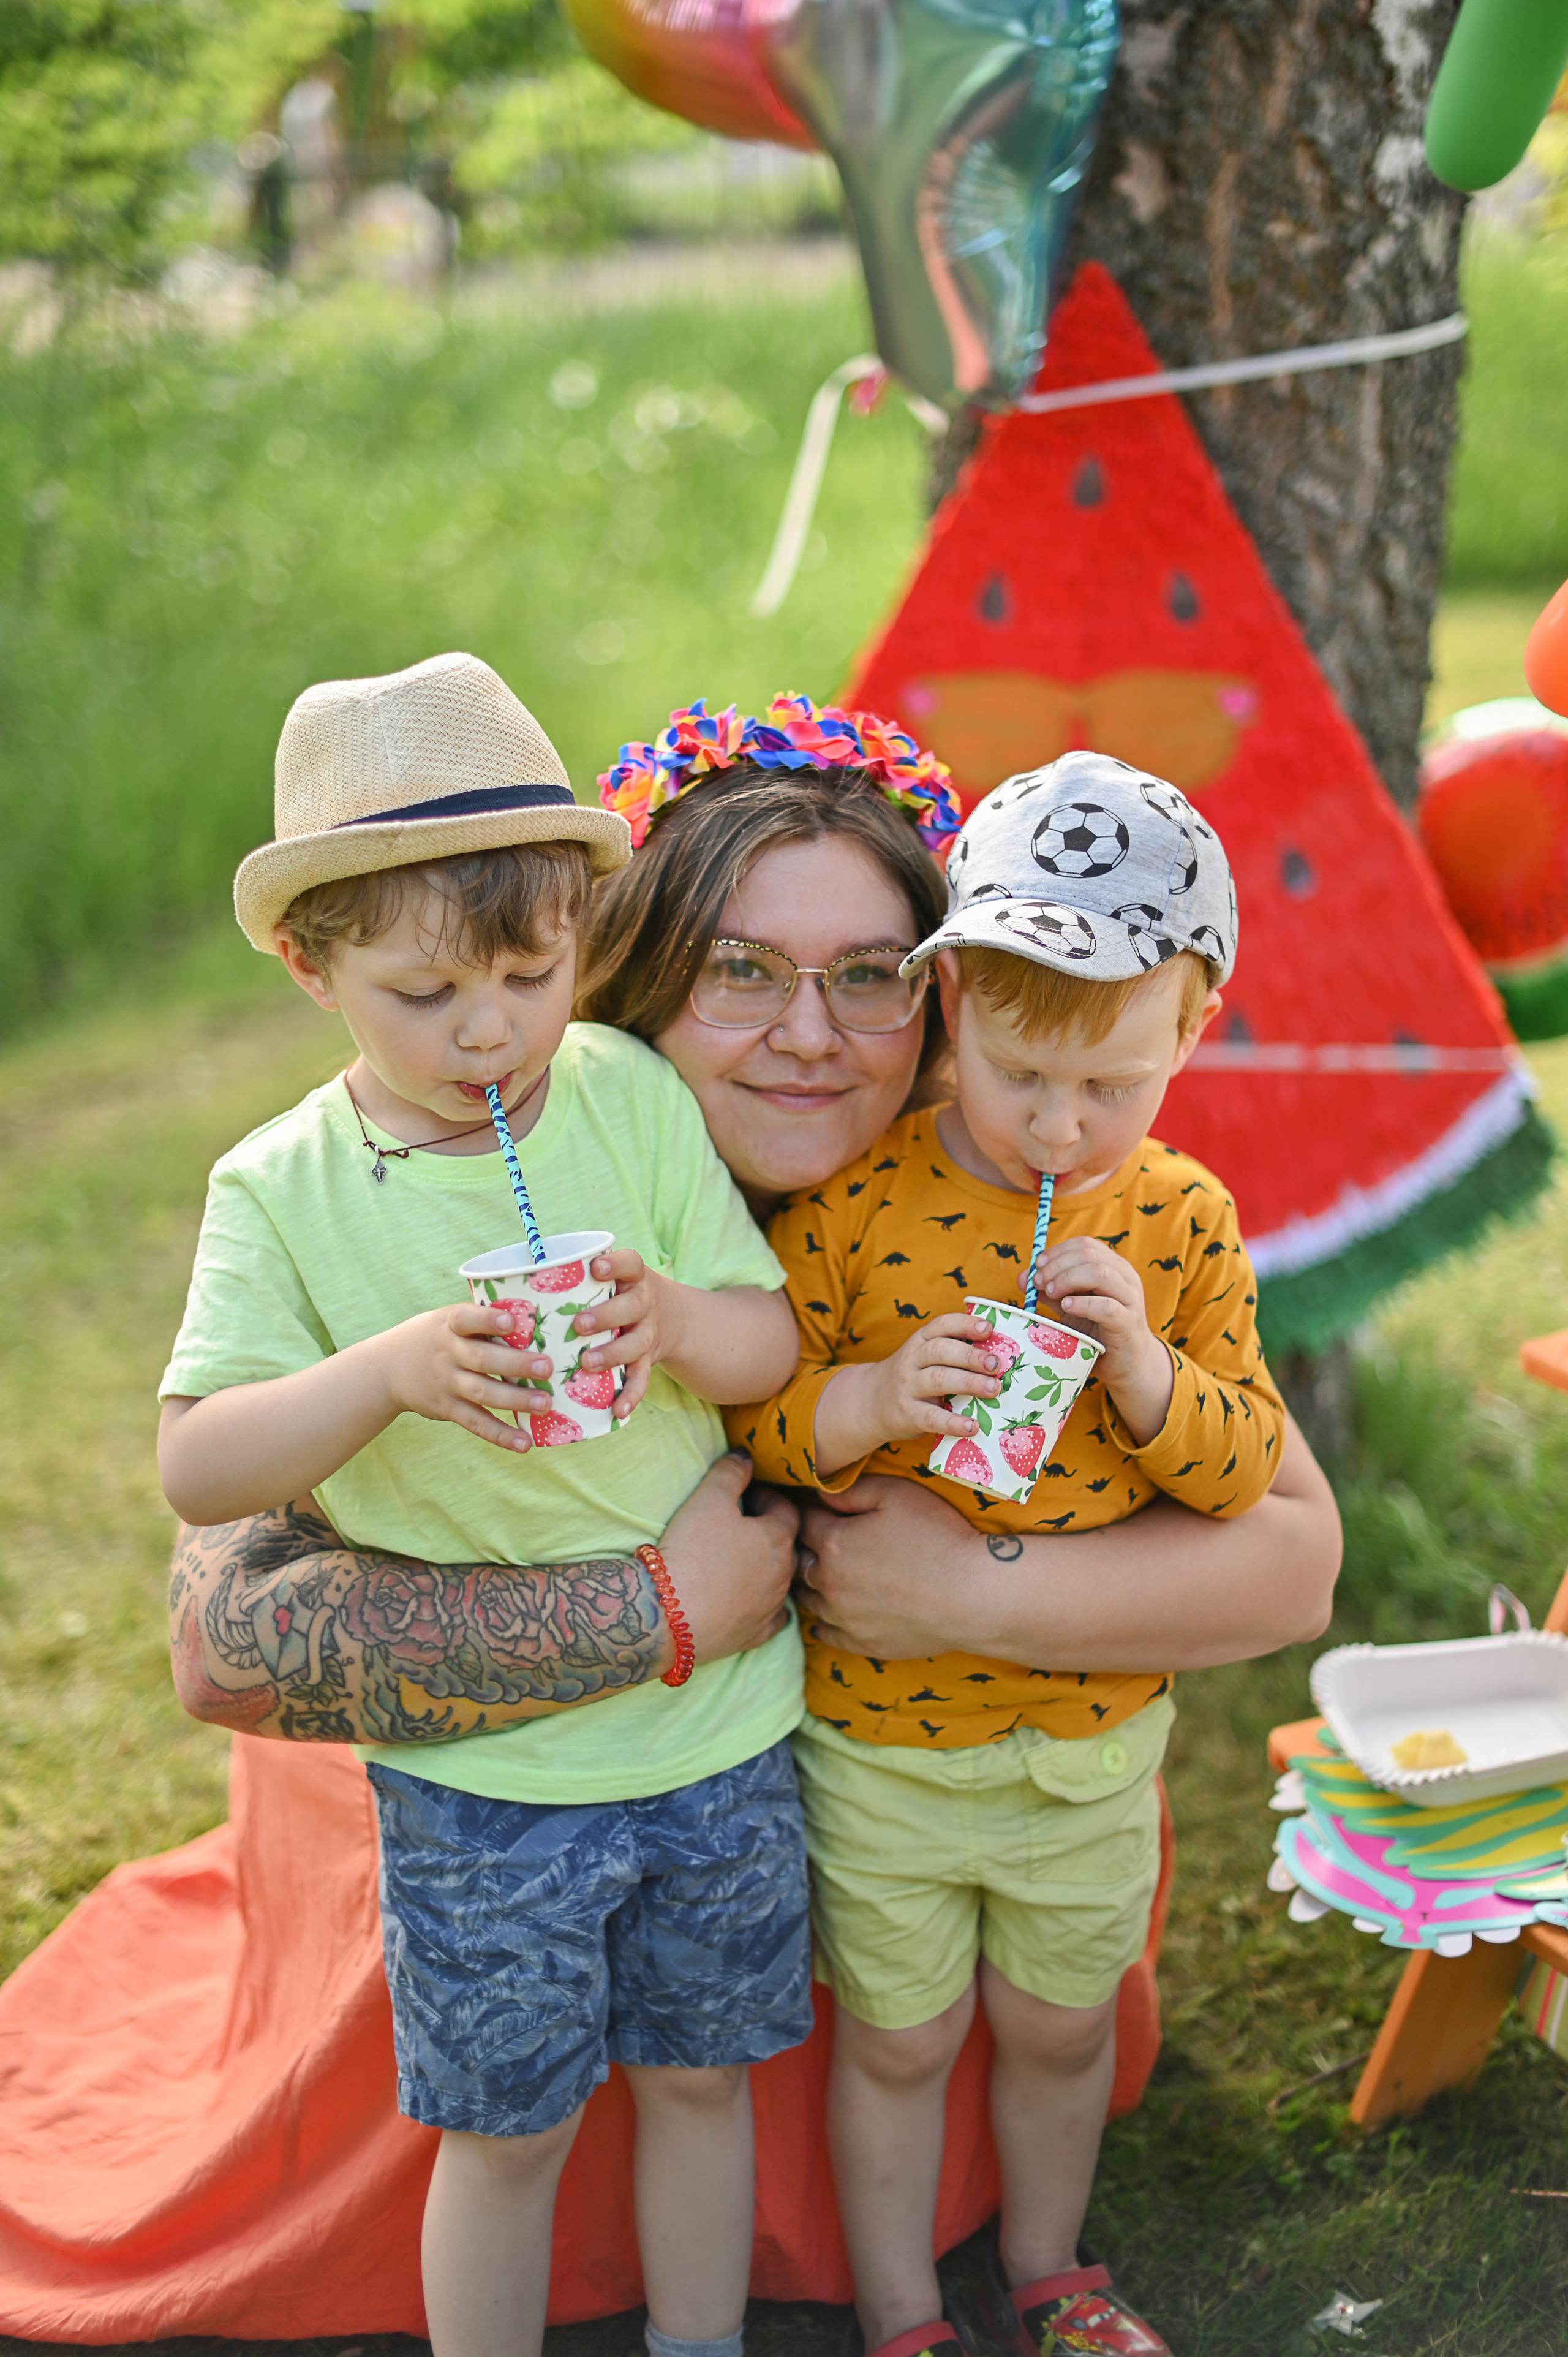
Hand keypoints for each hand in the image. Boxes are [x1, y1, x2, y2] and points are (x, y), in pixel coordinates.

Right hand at [381, 1301, 554, 1451]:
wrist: (388, 1368)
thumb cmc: (436, 1337)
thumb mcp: (448, 1320)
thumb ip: (481, 1324)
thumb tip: (534, 1328)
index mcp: (449, 1324)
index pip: (466, 1318)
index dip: (488, 1320)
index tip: (511, 1321)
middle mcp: (447, 1353)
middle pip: (483, 1359)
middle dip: (516, 1364)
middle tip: (546, 1368)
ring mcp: (446, 1383)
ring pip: (483, 1392)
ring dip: (515, 1400)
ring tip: (544, 1403)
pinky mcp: (447, 1408)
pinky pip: (476, 1423)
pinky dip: (500, 1434)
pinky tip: (524, 1443)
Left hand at [570, 1247, 683, 1417]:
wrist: (670, 1317)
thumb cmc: (619, 1293)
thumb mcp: (610, 1278)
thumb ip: (574, 1278)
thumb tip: (507, 1279)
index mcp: (632, 1278)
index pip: (631, 1263)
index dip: (616, 1264)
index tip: (597, 1267)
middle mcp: (644, 1303)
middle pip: (632, 1306)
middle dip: (606, 1316)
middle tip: (579, 1324)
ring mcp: (648, 1333)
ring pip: (636, 1344)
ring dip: (612, 1354)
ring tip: (587, 1363)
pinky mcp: (648, 1360)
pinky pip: (642, 1379)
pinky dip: (631, 1396)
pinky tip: (617, 1411)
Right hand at [659, 1452, 798, 1662]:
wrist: (668, 1615)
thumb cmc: (691, 1551)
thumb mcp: (708, 1498)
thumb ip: (731, 1472)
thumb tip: (746, 1457)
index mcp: (777, 1538)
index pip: (787, 1509)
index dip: (769, 1497)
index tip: (750, 1492)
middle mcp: (783, 1574)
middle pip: (786, 1545)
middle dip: (770, 1530)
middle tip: (745, 1521)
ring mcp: (771, 1607)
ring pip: (781, 1581)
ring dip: (767, 1566)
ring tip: (743, 1557)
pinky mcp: (755, 1634)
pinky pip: (773, 1618)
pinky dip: (768, 1607)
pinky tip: (759, 1602)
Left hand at [796, 1475, 983, 1658]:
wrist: (973, 1595)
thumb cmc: (938, 1537)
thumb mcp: (896, 1494)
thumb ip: (851, 1491)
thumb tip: (819, 1494)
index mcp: (834, 1543)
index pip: (804, 1522)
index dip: (808, 1511)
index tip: (814, 1508)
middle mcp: (830, 1583)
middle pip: (801, 1562)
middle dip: (806, 1548)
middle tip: (816, 1539)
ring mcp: (844, 1618)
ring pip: (809, 1599)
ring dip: (812, 1584)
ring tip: (821, 1574)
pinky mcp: (861, 1643)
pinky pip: (826, 1633)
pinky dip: (821, 1622)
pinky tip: (825, 1616)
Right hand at [864, 1312, 1005, 1448]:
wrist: (871, 1402)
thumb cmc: (913, 1377)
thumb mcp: (924, 1356)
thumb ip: (953, 1351)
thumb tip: (1001, 1352)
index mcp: (920, 1340)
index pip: (942, 1325)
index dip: (965, 1324)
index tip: (988, 1328)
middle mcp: (912, 1360)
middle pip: (941, 1350)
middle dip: (971, 1355)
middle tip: (996, 1364)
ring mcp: (908, 1387)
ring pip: (938, 1379)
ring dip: (968, 1383)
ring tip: (993, 1389)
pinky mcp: (907, 1414)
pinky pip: (931, 1417)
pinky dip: (953, 1422)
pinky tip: (972, 1426)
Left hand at [1027, 1237, 1172, 1443]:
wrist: (1127, 1364)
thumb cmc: (1098, 1332)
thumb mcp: (1071, 1307)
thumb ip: (1050, 1291)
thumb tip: (1022, 1277)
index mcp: (1113, 1267)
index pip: (1085, 1244)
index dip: (1057, 1251)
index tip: (1037, 1266)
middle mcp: (1125, 1277)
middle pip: (1089, 1255)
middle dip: (1057, 1265)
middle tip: (1038, 1282)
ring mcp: (1130, 1299)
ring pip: (1100, 1273)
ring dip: (1068, 1279)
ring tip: (1050, 1292)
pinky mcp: (1129, 1322)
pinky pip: (1107, 1306)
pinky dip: (1083, 1304)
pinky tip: (1067, 1306)